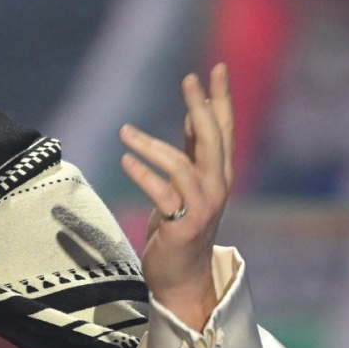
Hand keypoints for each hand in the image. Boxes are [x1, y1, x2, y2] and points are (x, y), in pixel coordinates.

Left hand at [119, 64, 233, 331]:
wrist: (183, 279)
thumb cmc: (181, 227)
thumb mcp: (188, 185)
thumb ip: (192, 151)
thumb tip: (193, 114)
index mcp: (219, 175)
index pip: (224, 130)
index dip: (221, 98)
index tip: (217, 68)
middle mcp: (217, 187)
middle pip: (212, 140)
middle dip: (200, 107)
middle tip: (189, 79)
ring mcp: (203, 207)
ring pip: (182, 165)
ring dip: (151, 146)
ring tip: (124, 133)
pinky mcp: (182, 225)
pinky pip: (161, 194)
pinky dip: (143, 175)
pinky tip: (126, 161)